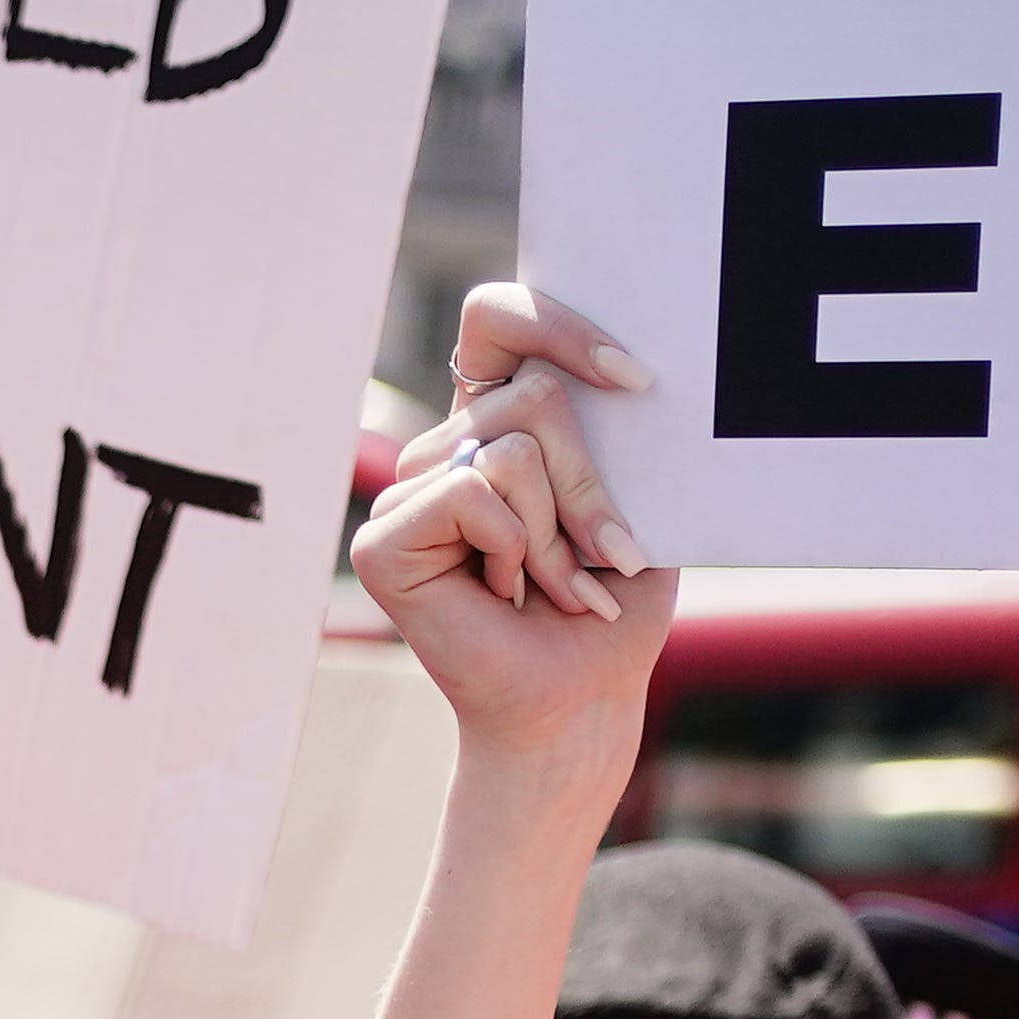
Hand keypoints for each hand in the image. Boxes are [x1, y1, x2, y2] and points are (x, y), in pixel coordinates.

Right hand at [358, 285, 675, 764]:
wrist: (580, 697)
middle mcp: (444, 449)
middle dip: (589, 484)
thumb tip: (592, 380)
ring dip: (559, 532)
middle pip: (532, 396)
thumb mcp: (632, 502)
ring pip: (511, 451)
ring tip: (554, 585)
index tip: (635, 381)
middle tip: (603, 553)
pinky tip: (506, 593)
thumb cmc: (612, 604)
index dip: (558, 325)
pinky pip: (471, 493)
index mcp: (495, 423)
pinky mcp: (382, 539)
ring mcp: (406, 491)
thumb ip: (599, 435)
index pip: (498, 320)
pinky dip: (514, 549)